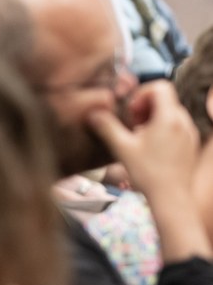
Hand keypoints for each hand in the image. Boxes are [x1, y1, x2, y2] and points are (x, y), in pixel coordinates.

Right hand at [89, 82, 197, 198]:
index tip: (132, 111)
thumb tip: (93, 113)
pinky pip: (178, 126)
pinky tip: (151, 147)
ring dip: (154, 117)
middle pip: (165, 99)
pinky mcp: (191, 144)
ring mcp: (190, 133)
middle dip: (146, 106)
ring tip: (140, 136)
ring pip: (171, 112)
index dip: (142, 93)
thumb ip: (106, 127)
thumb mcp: (122, 148)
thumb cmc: (148, 174)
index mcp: (168, 118)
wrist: (171, 197)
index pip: (160, 87)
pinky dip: (163, 128)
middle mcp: (183, 122)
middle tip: (132, 124)